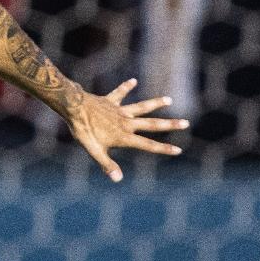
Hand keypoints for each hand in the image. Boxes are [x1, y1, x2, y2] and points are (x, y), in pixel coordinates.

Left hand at [63, 78, 187, 181]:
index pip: (148, 145)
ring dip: (155, 103)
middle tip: (186, 123)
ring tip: (169, 100)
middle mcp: (126, 122)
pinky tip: (133, 81)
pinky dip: (126, 87)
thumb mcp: (93, 150)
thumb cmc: (83, 130)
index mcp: (123, 136)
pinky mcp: (110, 101)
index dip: (163, 149)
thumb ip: (106, 164)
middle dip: (169, 124)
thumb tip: (118, 179)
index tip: (178, 150)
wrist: (73, 107)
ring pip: (141, 107)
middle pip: (152, 124)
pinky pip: (120, 93)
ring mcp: (119, 110)